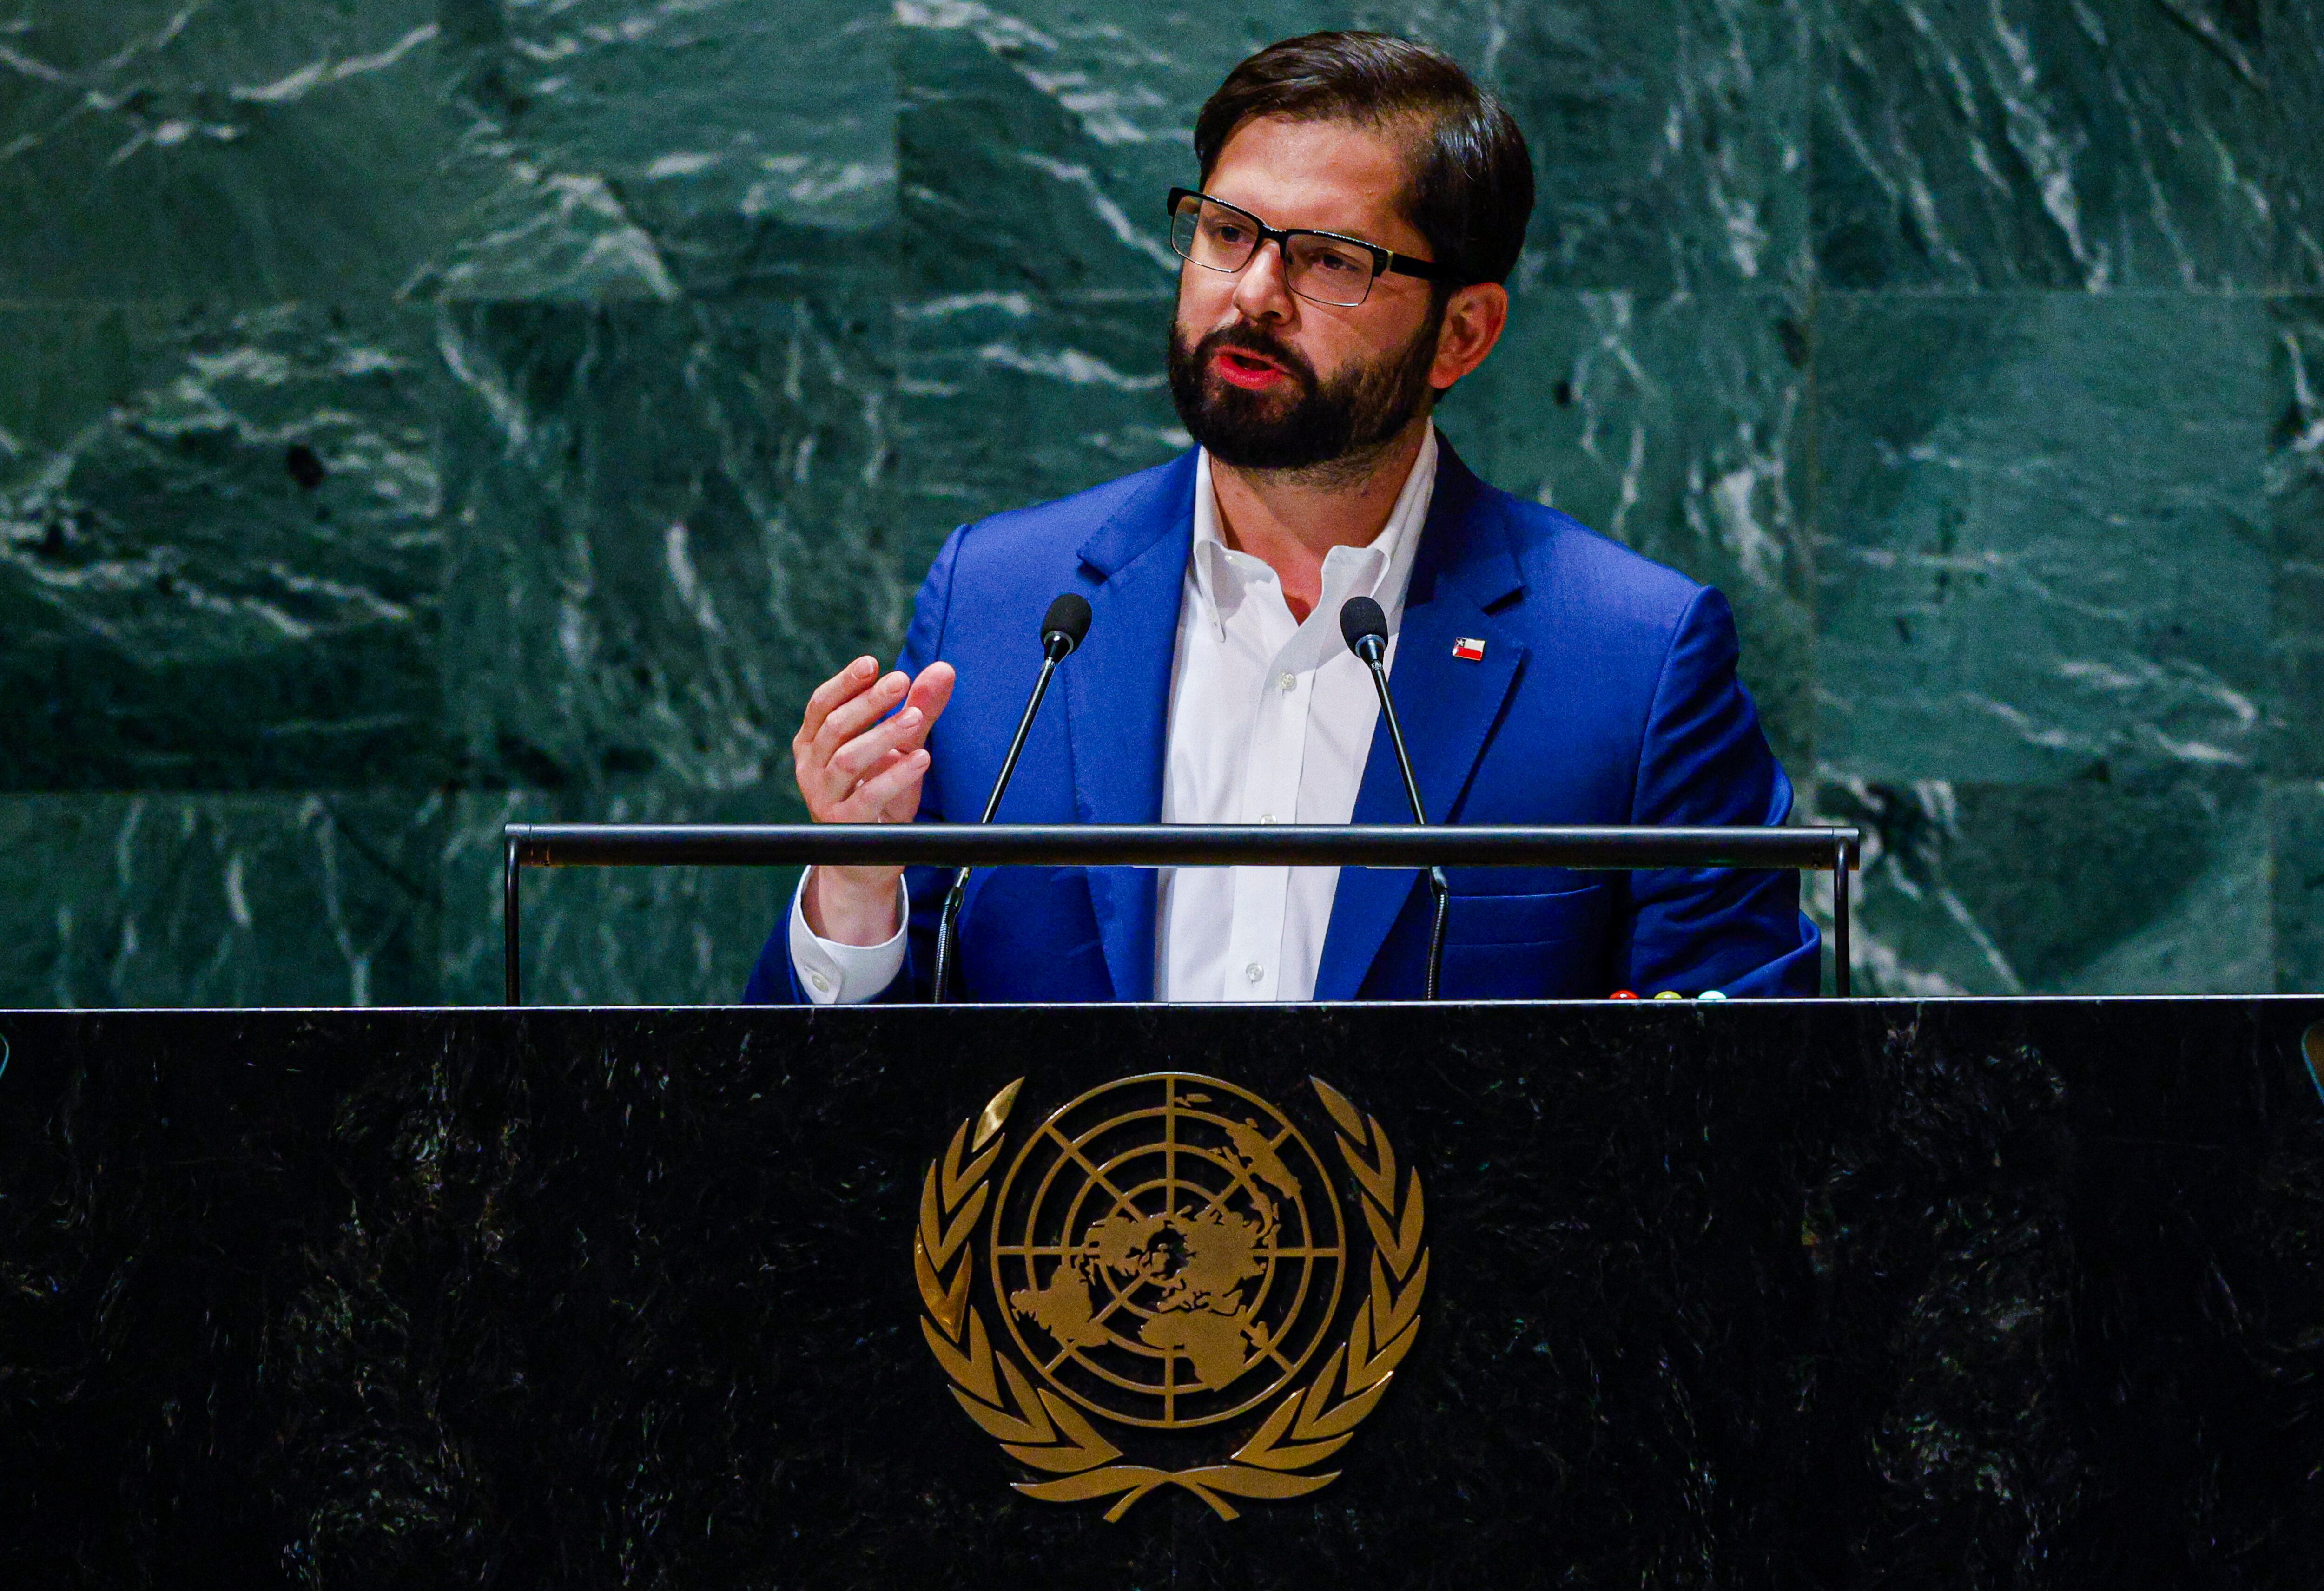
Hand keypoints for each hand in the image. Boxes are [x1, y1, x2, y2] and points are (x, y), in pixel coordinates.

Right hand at [792, 656, 956, 944]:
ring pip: (847, 759)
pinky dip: (896, 775)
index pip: (820, 705)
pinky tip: (921, 759)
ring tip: (915, 717)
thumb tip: (943, 670)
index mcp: (814, 744)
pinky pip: (868, 795)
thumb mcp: (900, 748)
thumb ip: (917, 708)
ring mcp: (823, 797)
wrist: (867, 859)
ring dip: (882, 735)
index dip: (844, 683)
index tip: (872, 663)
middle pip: (835, 727)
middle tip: (900, 681)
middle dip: (869, 702)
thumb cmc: (879, 794)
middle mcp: (811, 768)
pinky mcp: (845, 824)